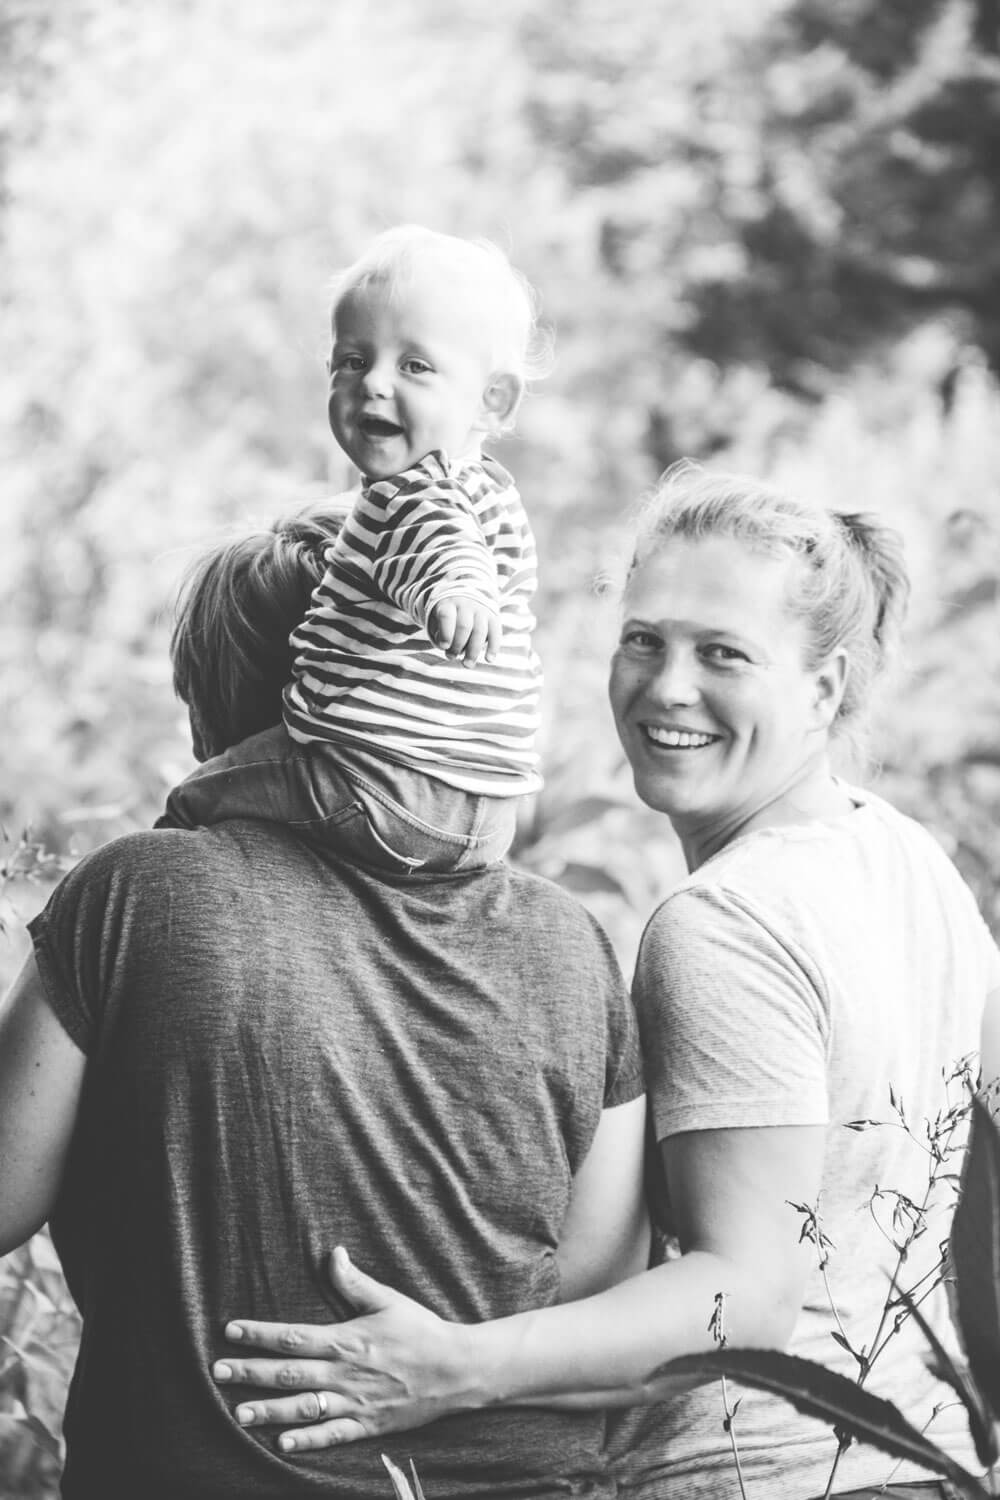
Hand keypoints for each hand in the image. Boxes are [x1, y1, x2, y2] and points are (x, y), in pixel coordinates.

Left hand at [212, 1247, 477, 1450]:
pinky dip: (307, 1440)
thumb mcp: (388, 1299)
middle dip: (251, 1372)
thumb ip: (354, 1281)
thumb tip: (332, 1252)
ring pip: (303, 1407)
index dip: (260, 1333)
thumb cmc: (421, 1330)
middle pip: (288, 1373)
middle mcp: (345, 1374)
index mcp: (347, 1340)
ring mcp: (355, 1402)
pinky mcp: (367, 1425)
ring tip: (238, 1414)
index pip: (293, 1336)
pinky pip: (332, 1435)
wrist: (456, 1370)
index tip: (231, 1331)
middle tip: (218, 1372)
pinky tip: (282, 1444)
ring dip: (269, 1411)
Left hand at [427, 596, 500, 666]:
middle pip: (464, 626)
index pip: (447, 616)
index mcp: (449, 604)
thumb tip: (449, 649)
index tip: (444, 646)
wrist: (466, 597)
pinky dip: (493, 647)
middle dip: (458, 645)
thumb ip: (440, 634)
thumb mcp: (438, 619)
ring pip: (479, 631)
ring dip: (473, 651)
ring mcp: (481, 610)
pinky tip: (489, 659)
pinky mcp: (493, 617)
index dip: (446, 633)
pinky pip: (495, 633)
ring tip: (467, 665)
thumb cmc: (448, 617)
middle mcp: (466, 605)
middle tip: (451, 657)